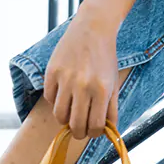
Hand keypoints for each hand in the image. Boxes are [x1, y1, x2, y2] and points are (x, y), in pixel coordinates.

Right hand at [43, 7, 120, 137]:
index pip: (95, 126)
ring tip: (71, 113)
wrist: (93, 29)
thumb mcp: (114, 83)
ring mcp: (65, 79)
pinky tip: (64, 94)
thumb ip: (111, 109)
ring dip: (65, 119)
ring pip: (59, 115)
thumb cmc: (105, 58)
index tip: (93, 131)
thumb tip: (106, 133)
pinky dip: (55, 101)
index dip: (94, 134)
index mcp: (102, 90)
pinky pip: (49, 98)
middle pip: (75, 125)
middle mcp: (83, 86)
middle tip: (80, 129)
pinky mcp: (51, 72)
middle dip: (79, 132)